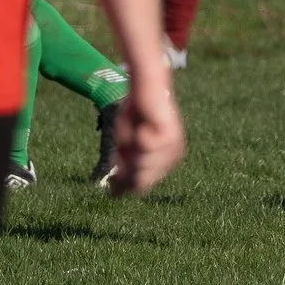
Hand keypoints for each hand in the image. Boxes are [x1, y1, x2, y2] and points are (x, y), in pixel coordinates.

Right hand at [109, 80, 186, 197]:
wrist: (147, 88)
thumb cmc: (135, 116)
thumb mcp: (125, 146)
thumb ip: (122, 169)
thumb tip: (114, 196)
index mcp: (163, 162)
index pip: (142, 186)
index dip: (125, 185)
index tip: (112, 184)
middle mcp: (171, 159)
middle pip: (141, 181)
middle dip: (127, 166)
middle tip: (126, 145)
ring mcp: (172, 150)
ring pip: (142, 165)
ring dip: (131, 149)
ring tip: (137, 130)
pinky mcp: (170, 138)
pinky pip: (145, 146)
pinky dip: (139, 136)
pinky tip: (145, 125)